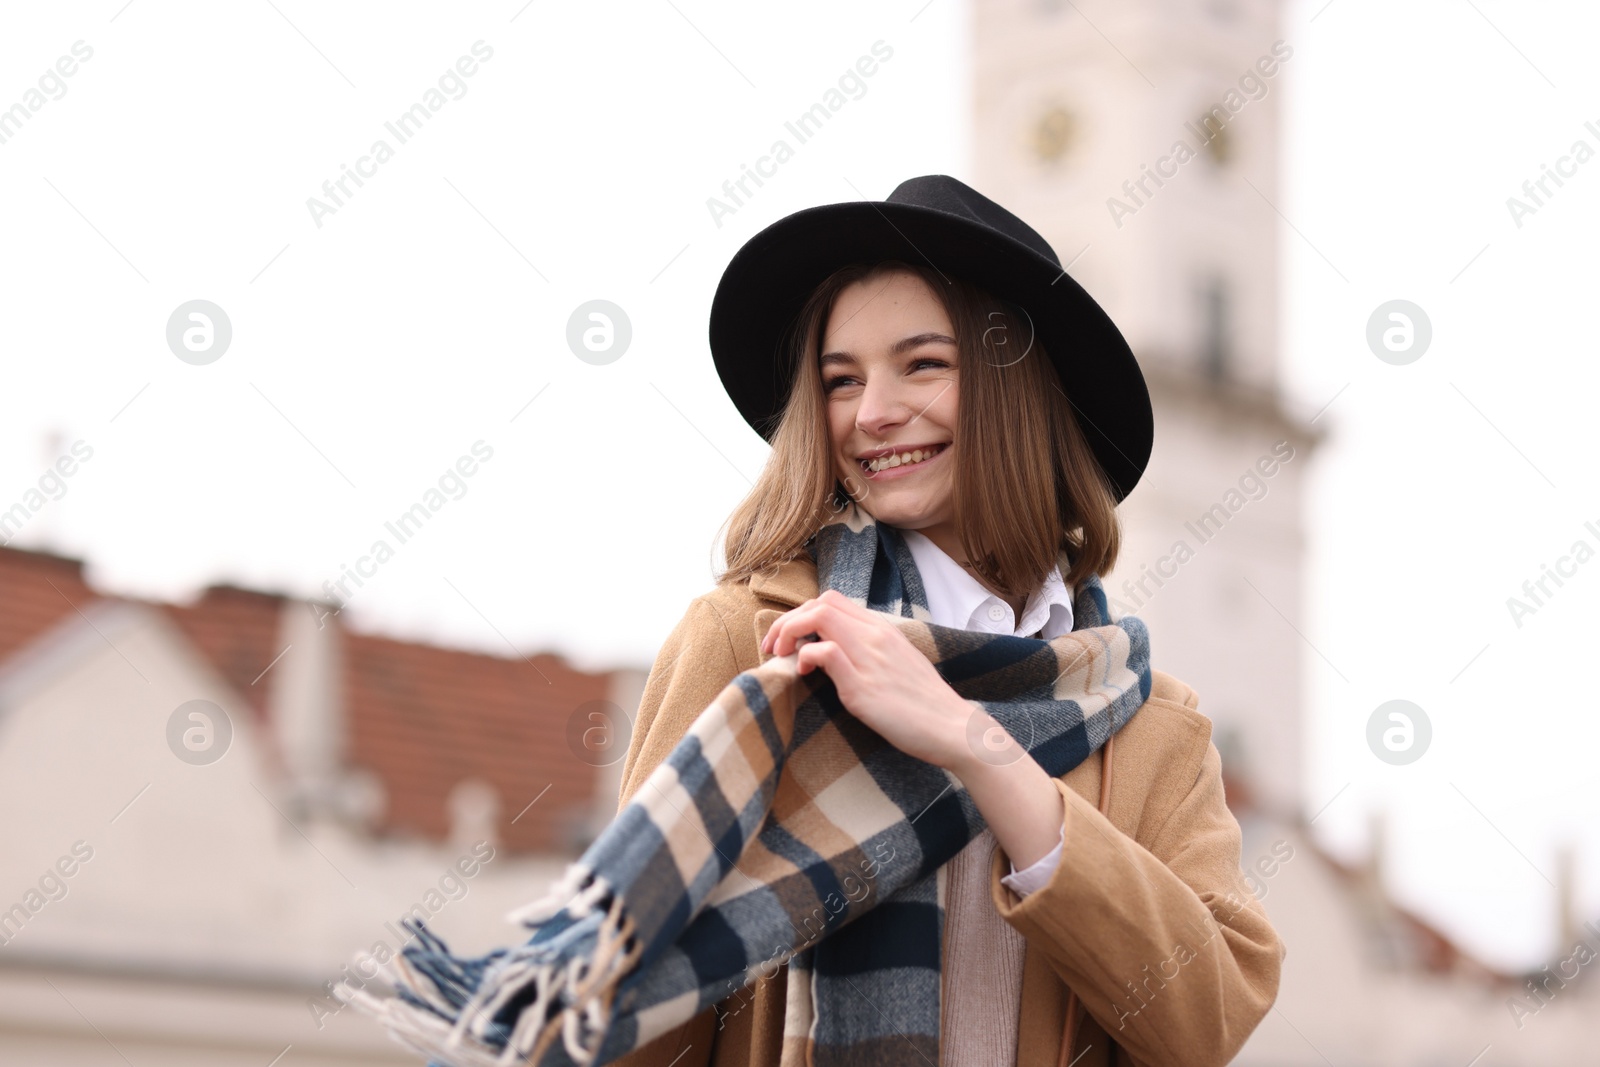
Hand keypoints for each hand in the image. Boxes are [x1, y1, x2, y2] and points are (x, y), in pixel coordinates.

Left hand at [759, 589, 974, 769]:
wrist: (954, 730)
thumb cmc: (926, 704)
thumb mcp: (898, 665)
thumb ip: (871, 652)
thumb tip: (837, 653)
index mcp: (883, 630)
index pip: (832, 600)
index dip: (802, 613)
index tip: (790, 638)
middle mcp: (875, 636)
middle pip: (819, 602)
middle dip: (787, 621)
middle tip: (774, 647)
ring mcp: (868, 658)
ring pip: (818, 617)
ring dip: (788, 633)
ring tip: (781, 656)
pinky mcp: (862, 687)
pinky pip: (824, 652)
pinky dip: (805, 657)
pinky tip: (803, 674)